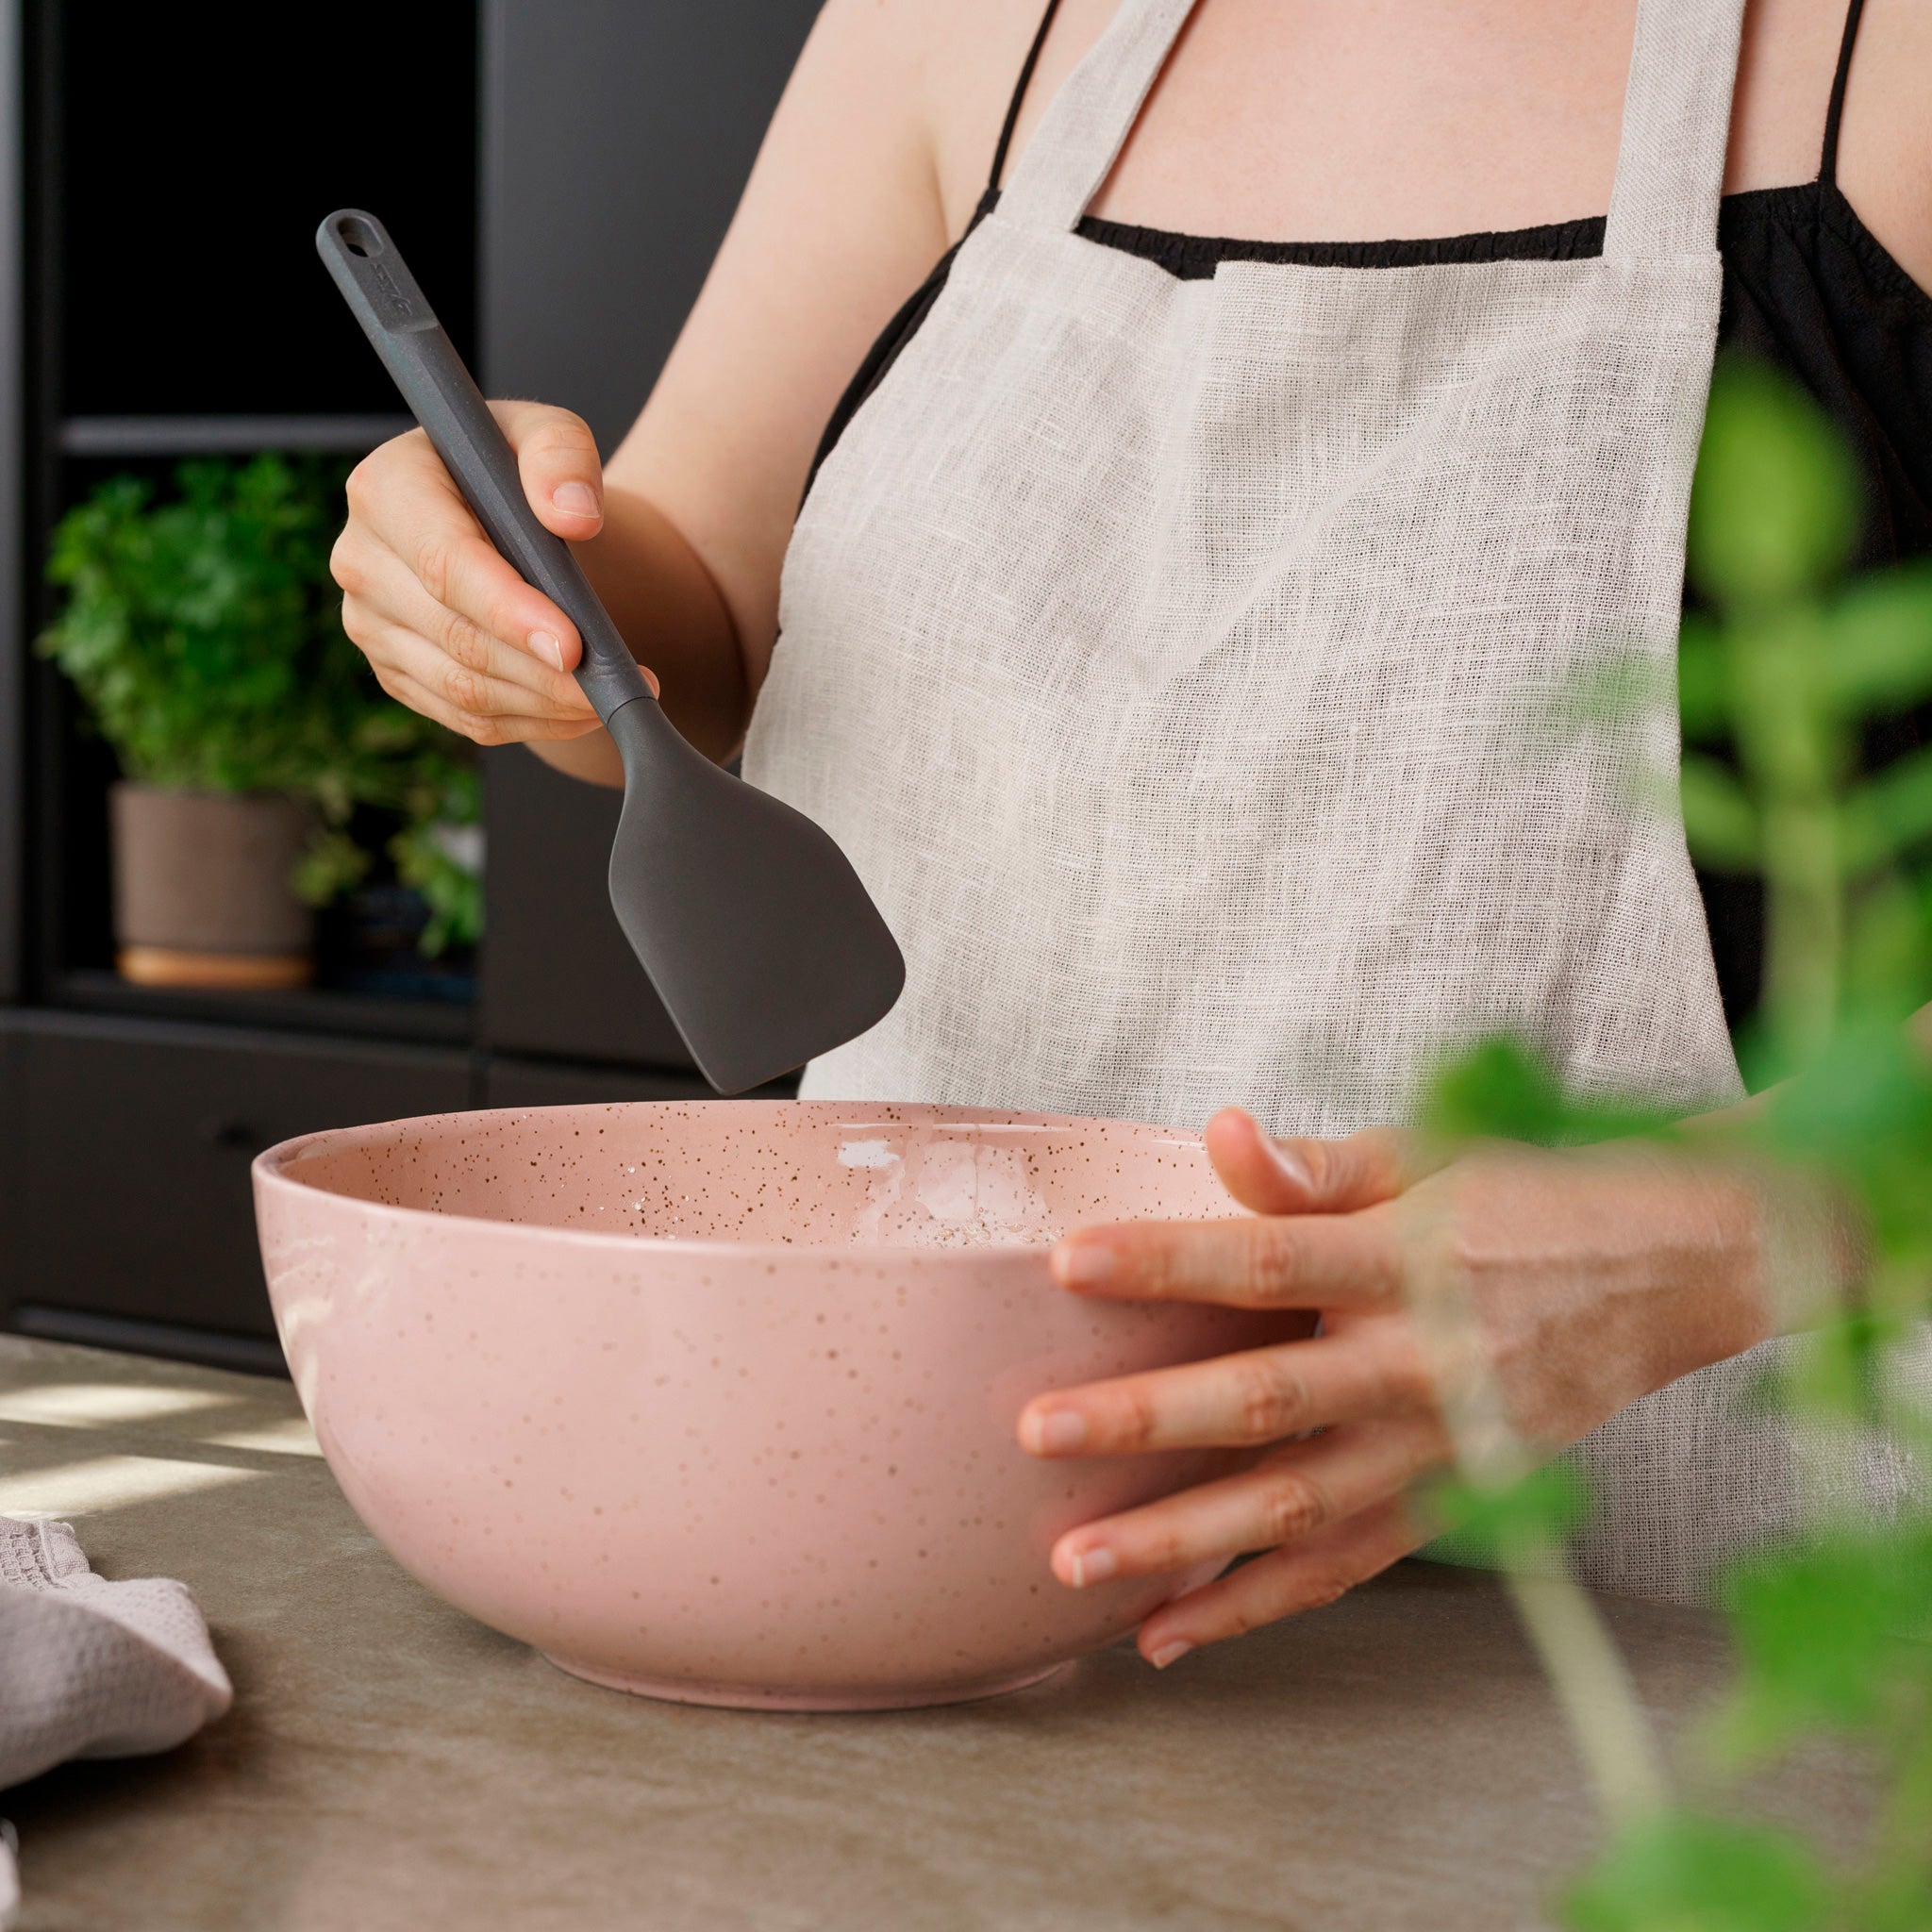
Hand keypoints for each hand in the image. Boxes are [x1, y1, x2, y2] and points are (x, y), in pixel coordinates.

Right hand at [332, 402, 640, 744]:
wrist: (507, 523)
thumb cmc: (523, 475)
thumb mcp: (548, 436)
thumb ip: (562, 454)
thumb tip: (573, 514)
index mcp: (385, 488)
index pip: (445, 563)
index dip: (509, 611)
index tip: (573, 645)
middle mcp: (362, 559)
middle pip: (457, 637)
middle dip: (543, 671)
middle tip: (613, 681)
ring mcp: (370, 623)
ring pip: (462, 689)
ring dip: (544, 704)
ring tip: (609, 697)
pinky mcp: (394, 672)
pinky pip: (464, 717)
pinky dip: (530, 722)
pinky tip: (577, 710)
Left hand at [1016, 1110, 1776, 1669]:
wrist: (1674, 1270)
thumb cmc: (1529, 1197)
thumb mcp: (1431, 1153)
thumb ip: (1317, 1165)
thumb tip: (1218, 1133)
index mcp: (1406, 1257)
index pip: (1266, 1258)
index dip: (1166, 1262)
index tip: (1067, 1263)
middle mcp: (1420, 1362)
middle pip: (1267, 1400)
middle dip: (1148, 1421)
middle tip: (1038, 1432)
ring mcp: (1439, 1447)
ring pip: (1296, 1510)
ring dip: (1182, 1542)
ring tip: (1075, 1563)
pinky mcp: (1453, 1502)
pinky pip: (1343, 1569)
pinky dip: (1254, 1606)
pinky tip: (1164, 1631)